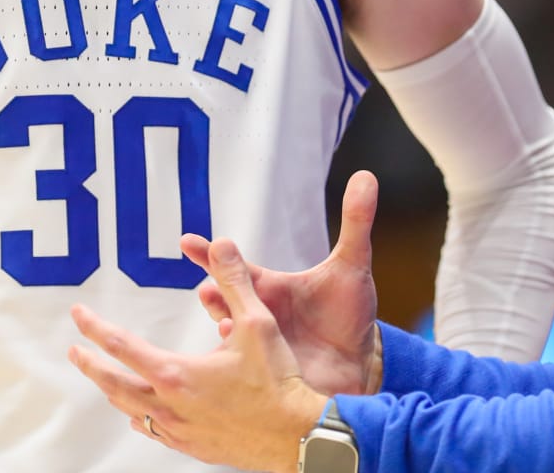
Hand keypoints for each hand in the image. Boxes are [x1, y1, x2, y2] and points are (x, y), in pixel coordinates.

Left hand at [69, 237, 327, 472]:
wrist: (300, 438)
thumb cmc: (279, 383)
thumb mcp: (257, 323)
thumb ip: (235, 281)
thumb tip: (221, 243)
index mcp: (176, 374)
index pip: (120, 345)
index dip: (94, 327)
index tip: (77, 315)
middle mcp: (170, 405)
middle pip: (114, 384)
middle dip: (91, 366)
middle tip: (75, 352)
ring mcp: (180, 431)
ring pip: (132, 411)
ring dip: (115, 392)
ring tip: (105, 381)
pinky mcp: (195, 448)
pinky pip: (155, 432)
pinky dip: (142, 419)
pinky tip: (142, 417)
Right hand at [186, 169, 382, 395]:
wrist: (361, 362)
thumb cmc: (348, 312)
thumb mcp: (352, 265)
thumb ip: (356, 221)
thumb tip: (366, 175)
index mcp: (266, 288)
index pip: (232, 267)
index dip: (208, 253)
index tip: (187, 241)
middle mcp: (256, 316)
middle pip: (224, 302)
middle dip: (214, 294)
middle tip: (209, 288)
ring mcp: (259, 349)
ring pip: (231, 338)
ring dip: (227, 330)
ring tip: (227, 324)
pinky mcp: (269, 378)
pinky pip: (248, 374)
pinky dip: (243, 367)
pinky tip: (250, 359)